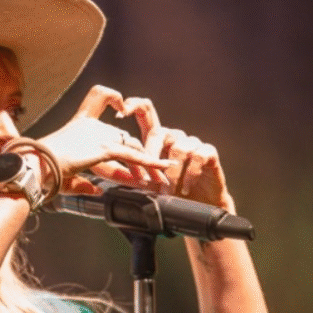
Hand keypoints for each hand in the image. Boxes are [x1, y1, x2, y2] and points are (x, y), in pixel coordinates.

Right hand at [38, 85, 171, 194]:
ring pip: (132, 148)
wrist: (36, 167)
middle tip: (152, 174)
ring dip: (148, 165)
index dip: (113, 99)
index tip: (122, 109)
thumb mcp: (66, 176)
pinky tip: (162, 167)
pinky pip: (133, 155)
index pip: (98, 99)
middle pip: (123, 138)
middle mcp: (91, 126)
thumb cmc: (43, 171)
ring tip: (160, 177)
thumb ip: (83, 182)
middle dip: (139, 157)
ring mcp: (99, 136)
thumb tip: (95, 190)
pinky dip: (150, 162)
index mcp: (79, 125)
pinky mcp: (104, 147)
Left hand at [122, 97, 233, 211]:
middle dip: (151, 152)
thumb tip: (104, 172)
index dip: (133, 106)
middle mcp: (174, 136)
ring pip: (179, 148)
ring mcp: (192, 143)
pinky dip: (190, 174)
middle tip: (147, 172)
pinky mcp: (208, 152)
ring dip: (172, 173)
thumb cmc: (171, 192)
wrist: (199, 206)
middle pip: (161, 131)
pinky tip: (185, 187)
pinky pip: (198, 156)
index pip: (144, 112)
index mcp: (156, 138)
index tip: (119, 113)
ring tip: (169, 190)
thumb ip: (130, 174)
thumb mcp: (148, 182)